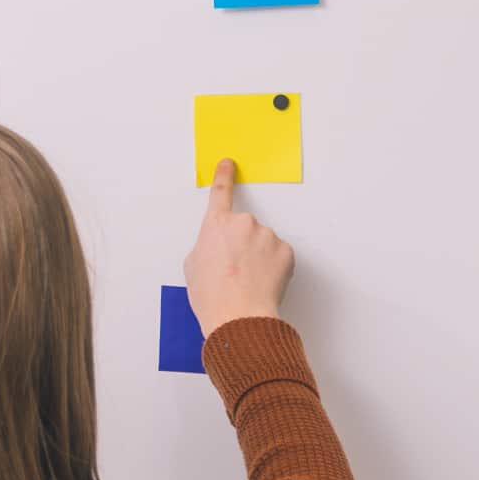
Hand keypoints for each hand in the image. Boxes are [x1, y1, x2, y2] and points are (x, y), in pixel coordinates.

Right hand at [182, 159, 293, 337]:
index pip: (220, 193)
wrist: (239, 315)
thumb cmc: (212, 295)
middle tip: (234, 269)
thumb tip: (218, 248)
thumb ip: (206, 246)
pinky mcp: (286, 250)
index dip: (224, 177)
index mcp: (216, 225)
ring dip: (258, 256)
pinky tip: (262, 282)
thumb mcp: (192, 266)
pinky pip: (279, 254)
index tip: (228, 164)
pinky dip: (273, 266)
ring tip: (248, 280)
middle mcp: (243, 223)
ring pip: (263, 242)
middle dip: (241, 244)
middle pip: (243, 228)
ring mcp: (267, 235)